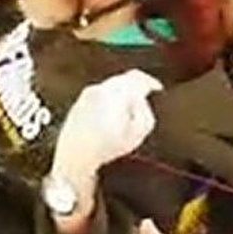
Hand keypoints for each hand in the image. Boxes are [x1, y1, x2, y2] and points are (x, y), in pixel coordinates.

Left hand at [51, 69, 162, 184]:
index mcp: (116, 92)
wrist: (75, 156)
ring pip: (110, 87)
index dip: (150, 82)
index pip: (137, 77)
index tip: (157, 89)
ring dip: (122, 93)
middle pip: (123, 80)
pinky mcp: (78, 103)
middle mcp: (100, 88)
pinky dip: (109, 100)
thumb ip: (146, 113)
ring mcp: (87, 95)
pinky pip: (99, 95)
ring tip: (129, 109)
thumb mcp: (138, 133)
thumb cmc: (107, 147)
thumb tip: (140, 100)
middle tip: (146, 98)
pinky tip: (112, 116)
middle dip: (136, 87)